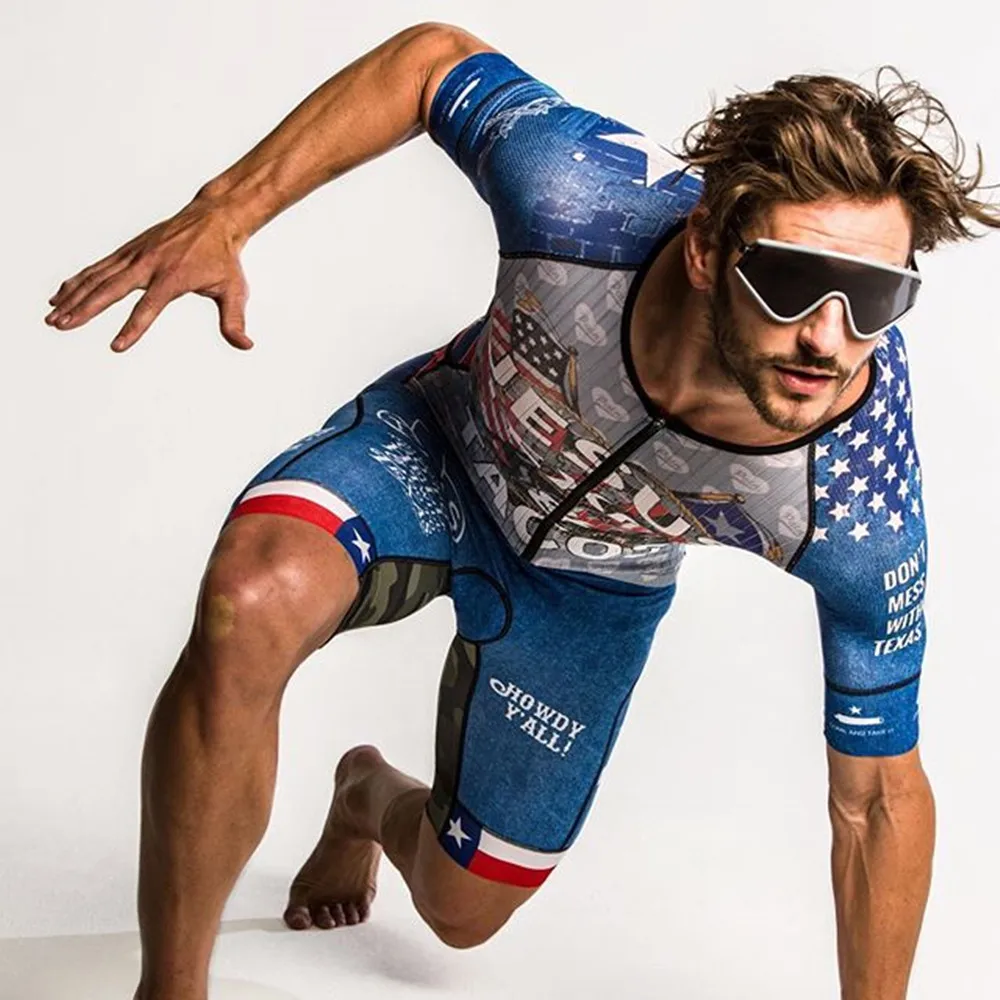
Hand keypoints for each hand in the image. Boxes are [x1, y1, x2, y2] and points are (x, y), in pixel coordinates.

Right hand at [45, 196, 253, 351]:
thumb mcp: (235, 290)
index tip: (116, 347)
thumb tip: (246, 345)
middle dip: (84, 310)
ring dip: (73, 296)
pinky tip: (62, 293)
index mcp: (172, 277)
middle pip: (110, 290)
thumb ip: (234, 320)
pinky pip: (99, 267)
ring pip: (97, 277)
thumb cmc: (224, 258)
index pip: (148, 308)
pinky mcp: (128, 250)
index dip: (133, 328)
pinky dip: (79, 280)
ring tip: (52, 316)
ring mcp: (135, 254)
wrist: (213, 218)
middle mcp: (148, 264)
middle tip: (61, 326)